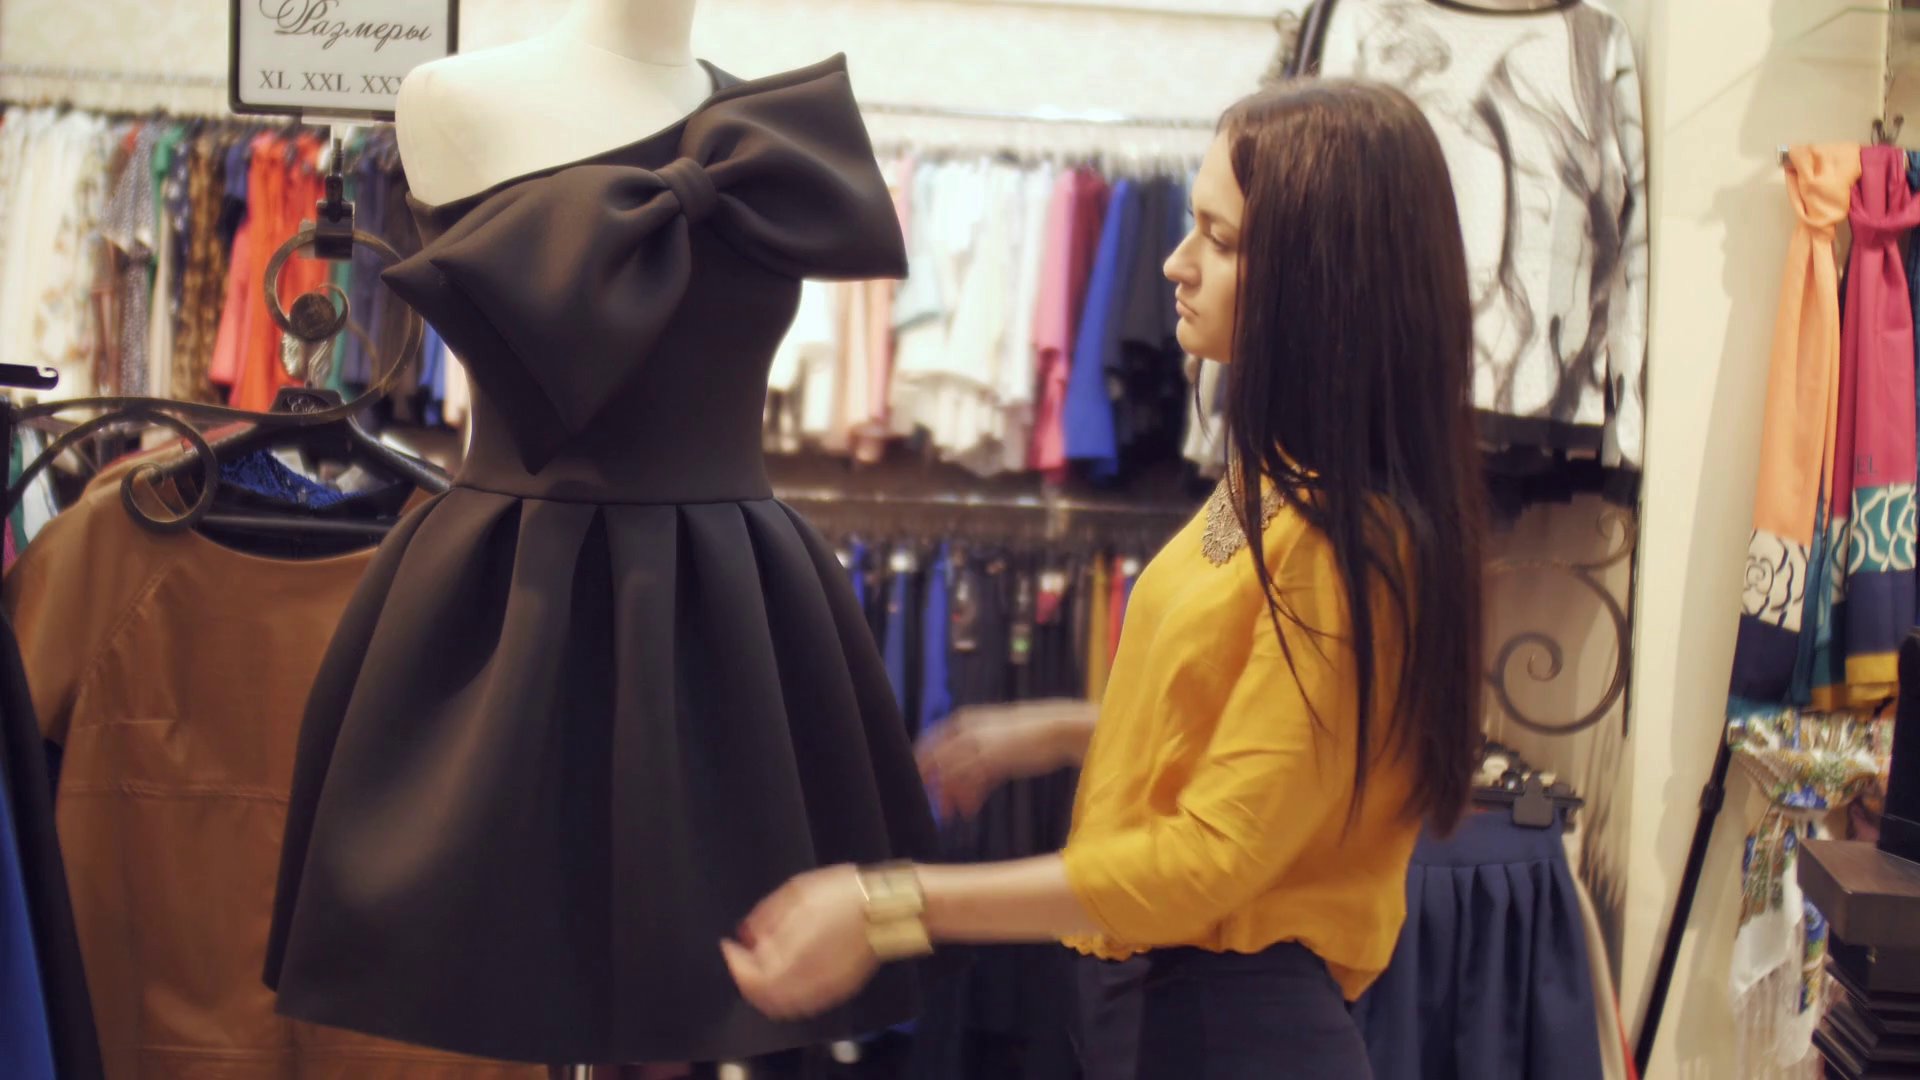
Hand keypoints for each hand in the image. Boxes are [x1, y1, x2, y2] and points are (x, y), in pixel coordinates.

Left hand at [720, 865, 878, 1020]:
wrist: (885, 908)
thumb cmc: (842, 895)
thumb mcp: (795, 893)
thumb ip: (765, 918)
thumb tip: (745, 936)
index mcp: (790, 957)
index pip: (747, 976)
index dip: (733, 961)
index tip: (729, 945)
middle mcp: (804, 981)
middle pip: (761, 998)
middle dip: (747, 978)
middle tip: (743, 957)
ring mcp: (822, 990)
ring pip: (782, 1006)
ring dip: (765, 990)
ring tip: (763, 966)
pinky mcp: (837, 991)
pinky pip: (803, 1003)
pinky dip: (787, 994)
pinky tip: (789, 974)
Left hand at [917, 703, 1083, 818]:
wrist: (1058, 729)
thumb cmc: (1030, 736)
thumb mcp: (997, 740)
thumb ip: (978, 757)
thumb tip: (966, 786)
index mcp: (964, 720)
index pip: (930, 741)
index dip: (924, 763)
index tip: (925, 782)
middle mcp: (966, 730)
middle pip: (934, 760)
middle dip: (932, 785)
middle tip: (936, 805)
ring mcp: (977, 745)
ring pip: (949, 774)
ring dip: (948, 796)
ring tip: (951, 815)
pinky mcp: (991, 759)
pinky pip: (969, 782)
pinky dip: (968, 798)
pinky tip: (971, 811)